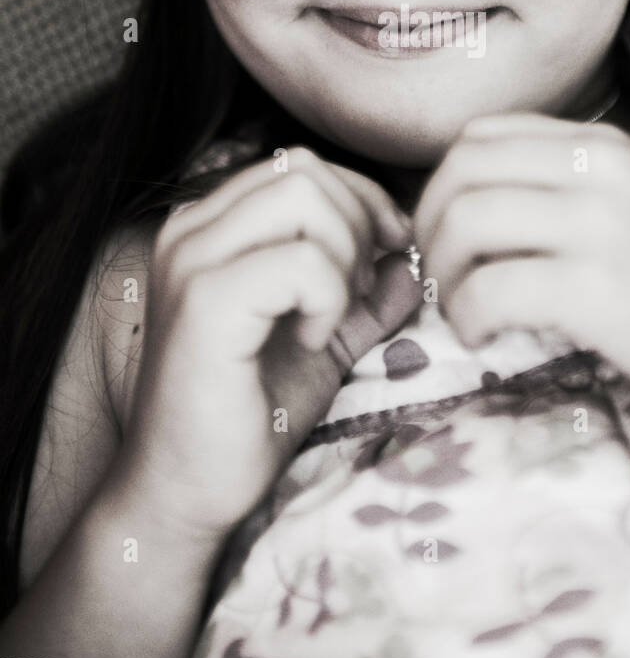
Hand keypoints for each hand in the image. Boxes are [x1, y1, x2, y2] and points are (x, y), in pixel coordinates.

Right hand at [110, 148, 420, 541]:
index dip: (359, 200)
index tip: (385, 254)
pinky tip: (313, 341)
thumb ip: (367, 294)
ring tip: (332, 315)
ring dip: (343, 257)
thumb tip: (412, 257)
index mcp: (210, 226)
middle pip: (304, 170)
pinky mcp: (204, 304)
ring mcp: (191, 261)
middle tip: (358, 292)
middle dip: (356, 223)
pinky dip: (329, 298)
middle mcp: (189, 230)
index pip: (299, 165)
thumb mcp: (326, 338)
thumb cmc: (250, 416)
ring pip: (303, 197)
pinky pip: (301, 261)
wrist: (190, 493)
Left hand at [413, 112, 629, 428]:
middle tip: (442, 278)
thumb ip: (563, 187)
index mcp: (601, 145)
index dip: (440, 186)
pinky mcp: (597, 289)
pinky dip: (467, 317)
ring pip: (465, 224)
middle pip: (460, 173)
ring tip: (463, 312)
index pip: (480, 136)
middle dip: (428, 229)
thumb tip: (464, 203)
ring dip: (443, 277)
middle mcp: (598, 170)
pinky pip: (489, 289)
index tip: (446, 236)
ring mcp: (598, 226)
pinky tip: (485, 336)